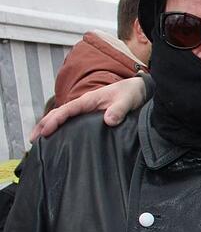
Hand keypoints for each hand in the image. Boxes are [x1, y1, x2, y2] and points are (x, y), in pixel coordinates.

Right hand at [30, 78, 147, 139]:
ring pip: (63, 118)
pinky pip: (72, 121)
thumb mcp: (127, 101)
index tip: (45, 132)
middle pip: (58, 114)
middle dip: (44, 125)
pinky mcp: (90, 115)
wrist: (138, 89)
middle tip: (32, 141)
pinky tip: (58, 139)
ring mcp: (86, 110)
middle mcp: (84, 104)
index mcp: (88, 100)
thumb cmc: (131, 93)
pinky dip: (61, 128)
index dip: (54, 121)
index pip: (66, 111)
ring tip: (39, 143)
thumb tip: (108, 121)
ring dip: (50, 127)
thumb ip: (119, 110)